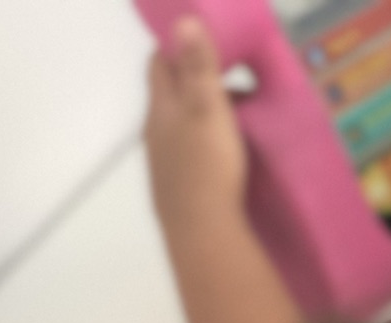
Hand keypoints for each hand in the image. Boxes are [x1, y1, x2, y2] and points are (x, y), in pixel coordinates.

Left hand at [144, 17, 250, 240]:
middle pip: (170, 96)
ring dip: (202, 115)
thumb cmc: (207, 164)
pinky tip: (223, 154)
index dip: (174, 46)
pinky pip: (187, 155)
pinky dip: (203, 144)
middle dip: (195, 81)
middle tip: (229, 78)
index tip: (199, 39)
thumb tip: (182, 20)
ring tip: (236, 117)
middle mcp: (154, 134)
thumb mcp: (208, 105)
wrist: (200, 234)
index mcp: (160, 109)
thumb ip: (197, 64)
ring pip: (179, 127)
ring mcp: (162, 165)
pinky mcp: (174, 190)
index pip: (158, 64)